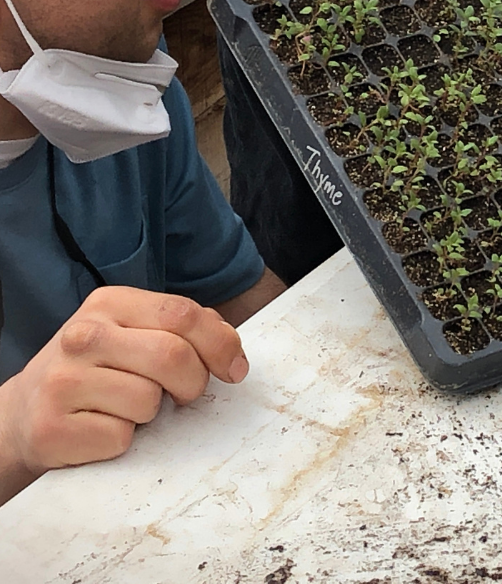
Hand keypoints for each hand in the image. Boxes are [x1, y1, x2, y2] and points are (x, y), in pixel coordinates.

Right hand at [0, 287, 247, 501]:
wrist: (24, 412)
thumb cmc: (97, 370)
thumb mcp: (135, 332)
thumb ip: (184, 329)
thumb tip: (229, 346)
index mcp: (110, 303)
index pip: (183, 314)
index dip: (220, 344)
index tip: (234, 368)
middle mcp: (83, 336)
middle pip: (173, 356)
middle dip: (193, 382)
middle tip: (183, 394)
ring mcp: (63, 381)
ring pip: (148, 402)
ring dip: (152, 413)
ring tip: (125, 406)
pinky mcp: (52, 428)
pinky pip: (120, 438)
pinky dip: (123, 440)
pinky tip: (101, 427)